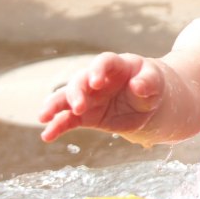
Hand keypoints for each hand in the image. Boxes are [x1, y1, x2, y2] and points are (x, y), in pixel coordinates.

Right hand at [39, 52, 163, 141]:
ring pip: (67, 98)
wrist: (148, 103)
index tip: (95, 82)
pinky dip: (57, 126)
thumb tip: (137, 86)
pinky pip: (68, 119)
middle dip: (76, 93)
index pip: (103, 62)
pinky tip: (47, 135)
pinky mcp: (86, 115)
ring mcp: (89, 96)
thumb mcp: (155, 82)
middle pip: (80, 80)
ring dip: (56, 106)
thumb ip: (148, 83)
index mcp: (116, 65)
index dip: (97, 70)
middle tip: (79, 107)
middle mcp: (97, 78)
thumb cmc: (151, 85)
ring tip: (44, 117)